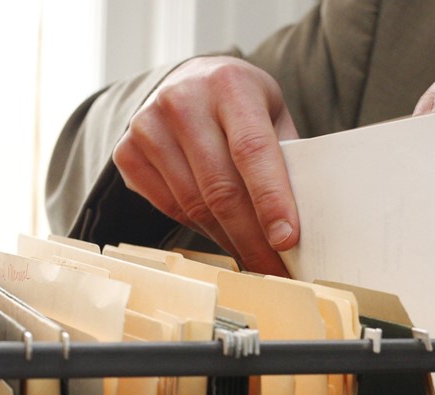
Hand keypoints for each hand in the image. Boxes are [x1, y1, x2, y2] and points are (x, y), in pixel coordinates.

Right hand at [113, 56, 299, 275]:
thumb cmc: (242, 105)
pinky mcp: (127, 152)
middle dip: (252, 238)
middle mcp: (182, 100)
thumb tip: (307, 222)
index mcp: (229, 84)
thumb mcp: (272, 115)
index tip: (286, 240)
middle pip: (220, 187)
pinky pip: (171, 208)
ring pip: (194, 205)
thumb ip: (287, 157)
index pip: (252, 150)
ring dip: (229, 241)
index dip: (270, 200)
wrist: (188, 82)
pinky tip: (225, 239)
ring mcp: (147, 126)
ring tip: (255, 262)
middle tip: (275, 271)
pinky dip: (202, 231)